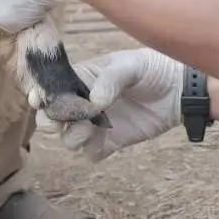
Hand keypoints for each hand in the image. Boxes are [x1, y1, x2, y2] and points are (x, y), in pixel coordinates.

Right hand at [34, 48, 184, 161]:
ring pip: (68, 139)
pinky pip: (90, 154)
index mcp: (81, 78)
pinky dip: (93, 149)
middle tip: (62, 119)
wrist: (178, 91)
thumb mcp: (132, 65)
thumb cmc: (153, 69)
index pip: (51, 88)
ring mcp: (95, 124)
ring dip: (73, 136)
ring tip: (90, 126)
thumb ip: (111, 79)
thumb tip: (94, 102)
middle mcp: (83, 102)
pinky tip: (106, 137)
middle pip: (52, 117)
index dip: (41, 95)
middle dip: (51, 120)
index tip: (39, 99)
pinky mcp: (109, 143)